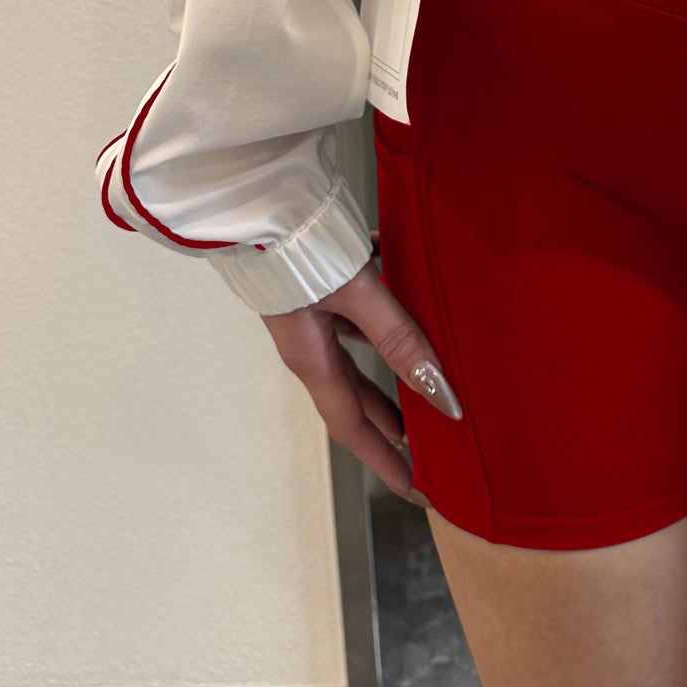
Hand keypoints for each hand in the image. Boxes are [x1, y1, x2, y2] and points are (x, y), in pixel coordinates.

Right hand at [261, 254, 463, 504]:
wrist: (248, 196)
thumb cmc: (290, 245)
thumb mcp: (353, 294)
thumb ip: (397, 339)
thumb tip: (439, 394)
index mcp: (310, 358)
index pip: (353, 426)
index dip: (385, 460)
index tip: (415, 490)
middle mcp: (310, 344)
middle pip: (357, 395)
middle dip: (392, 425)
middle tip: (429, 448)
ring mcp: (312, 314)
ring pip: (361, 353)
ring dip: (394, 370)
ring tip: (430, 382)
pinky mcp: (318, 283)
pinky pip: (360, 309)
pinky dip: (388, 312)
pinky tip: (414, 288)